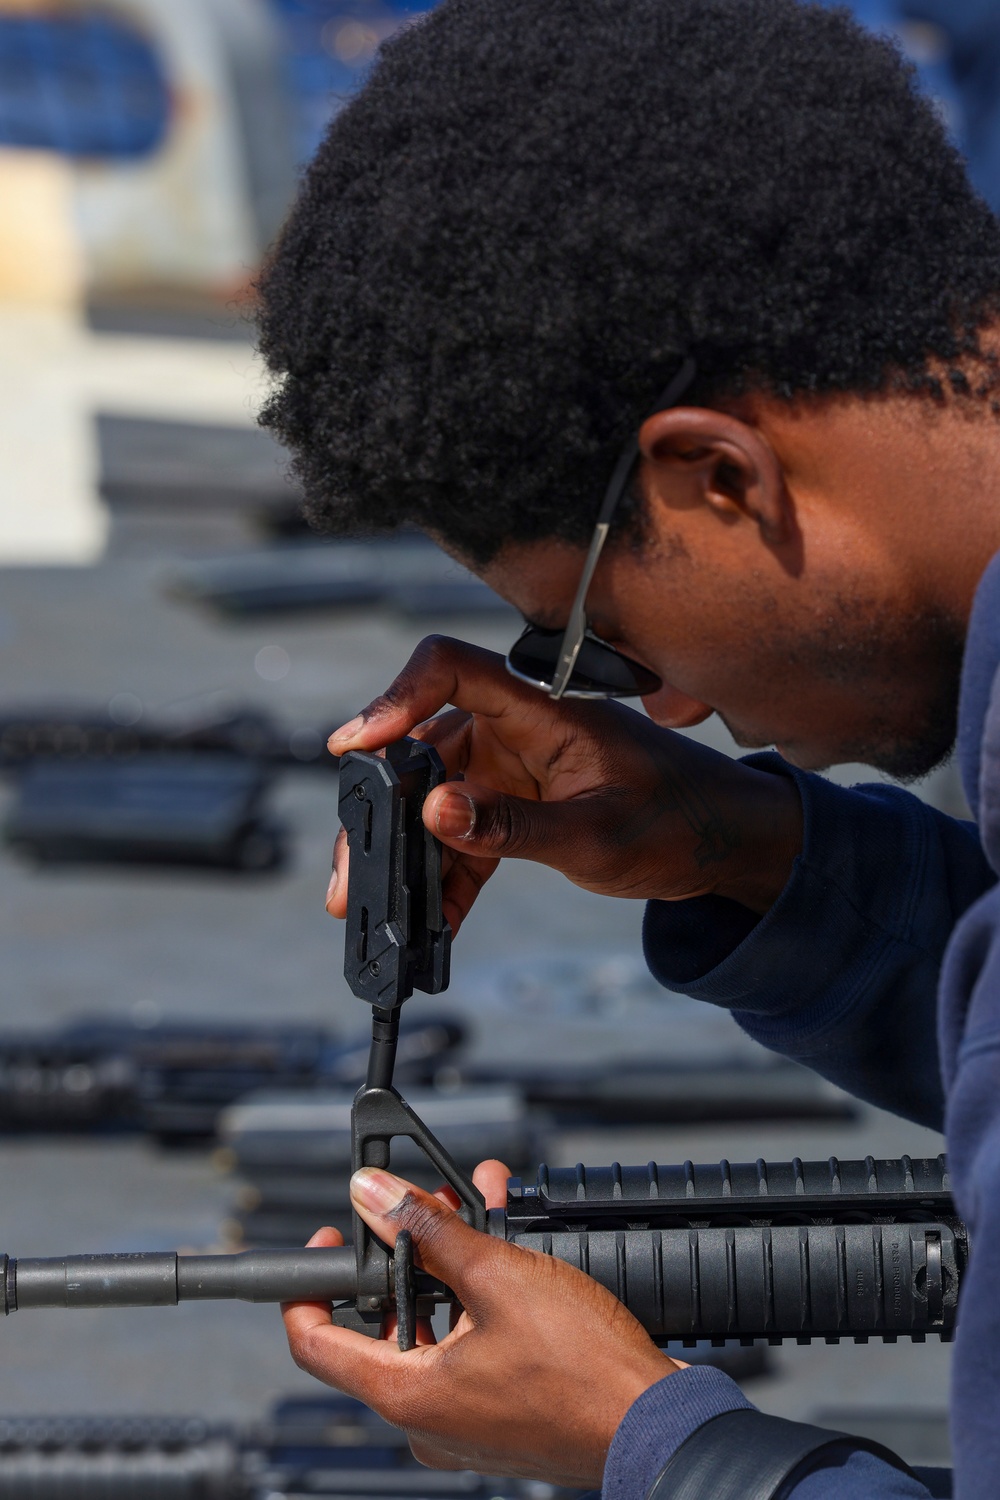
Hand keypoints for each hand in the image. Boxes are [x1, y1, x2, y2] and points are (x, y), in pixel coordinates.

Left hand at [282, 1162, 681, 1485]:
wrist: (654, 1421)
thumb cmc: (584, 1371)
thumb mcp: (500, 1276)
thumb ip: (429, 1231)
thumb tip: (373, 1197)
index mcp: (408, 1395)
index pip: (314, 1344)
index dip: (306, 1286)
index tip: (327, 1240)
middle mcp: (427, 1418)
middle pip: (383, 1325)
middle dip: (405, 1254)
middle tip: (425, 1209)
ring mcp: (465, 1421)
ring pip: (432, 1330)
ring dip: (450, 1264)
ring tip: (475, 1209)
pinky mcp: (500, 1415)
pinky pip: (469, 1347)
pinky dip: (478, 1296)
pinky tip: (508, 1248)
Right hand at [326, 636, 801, 932]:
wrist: (727, 844)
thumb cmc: (680, 821)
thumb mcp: (597, 835)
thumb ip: (514, 828)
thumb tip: (434, 813)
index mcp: (540, 711)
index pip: (450, 670)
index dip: (393, 699)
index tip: (352, 749)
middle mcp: (517, 730)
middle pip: (422, 748)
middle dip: (380, 809)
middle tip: (348, 869)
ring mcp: (515, 768)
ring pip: (435, 799)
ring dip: (405, 854)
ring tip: (373, 906)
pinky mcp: (519, 804)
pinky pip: (466, 834)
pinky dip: (447, 875)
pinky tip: (433, 921)